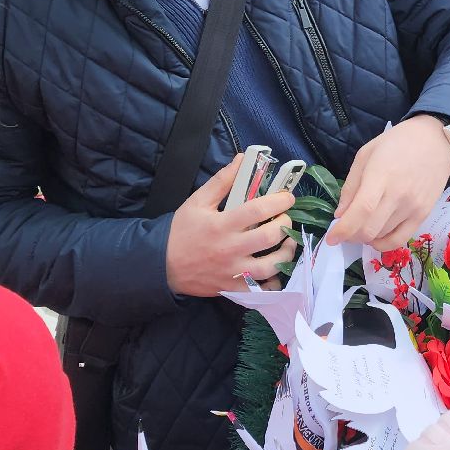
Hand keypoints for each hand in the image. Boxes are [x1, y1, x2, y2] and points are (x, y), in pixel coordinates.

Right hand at [165, 154, 299, 297]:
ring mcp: (233, 272)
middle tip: (284, 218)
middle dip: (284, 224)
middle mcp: (230, 249)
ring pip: (271, 266)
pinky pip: (261, 289)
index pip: (257, 210)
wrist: (162, 265)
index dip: (278, 202)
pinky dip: (274, 281)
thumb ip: (222, 181)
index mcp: (222, 224)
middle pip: (269, 237)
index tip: (287, 197)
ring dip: (286, 252)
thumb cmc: (182, 231)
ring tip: (287, 242)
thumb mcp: (197, 201)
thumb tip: (243, 159)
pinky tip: (275, 269)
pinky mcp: (233, 288)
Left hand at [328, 116, 449, 247]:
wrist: (436, 141)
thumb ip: (351, 186)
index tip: (331, 238)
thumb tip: (340, 214)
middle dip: (350, 236)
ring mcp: (413, 207)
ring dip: (365, 237)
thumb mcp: (366, 154)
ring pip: (382, 236)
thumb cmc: (397, 142)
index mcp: (381, 175)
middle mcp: (398, 195)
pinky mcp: (423, 215)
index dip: (343, 229)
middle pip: (370, 229)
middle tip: (344, 231)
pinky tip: (376, 238)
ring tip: (360, 227)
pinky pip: (401, 239)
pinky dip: (384, 245)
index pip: (361, 211)